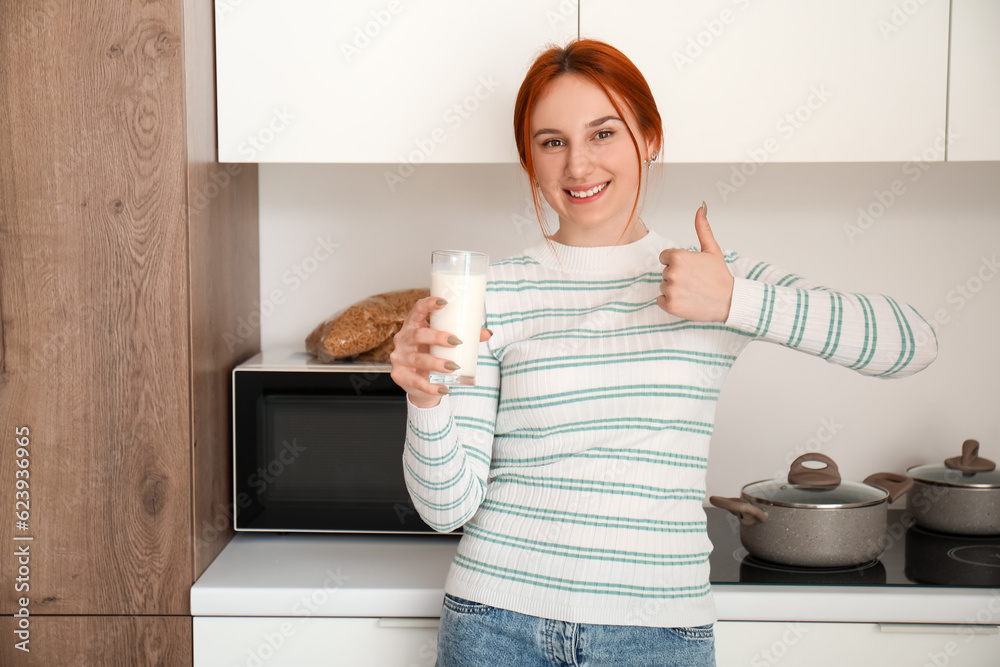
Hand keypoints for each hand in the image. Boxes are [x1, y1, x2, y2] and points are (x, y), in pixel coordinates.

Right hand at [389, 296, 491, 408]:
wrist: (418, 382)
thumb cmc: (431, 354)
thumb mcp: (444, 343)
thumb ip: (465, 336)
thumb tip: (488, 333)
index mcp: (413, 325)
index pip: (417, 310)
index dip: (428, 305)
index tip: (444, 302)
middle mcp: (403, 339)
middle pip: (418, 334)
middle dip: (437, 337)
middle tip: (456, 341)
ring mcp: (400, 357)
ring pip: (418, 359)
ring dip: (436, 363)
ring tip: (453, 366)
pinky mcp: (400, 375)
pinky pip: (417, 381)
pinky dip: (431, 386)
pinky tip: (444, 388)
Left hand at [657, 203, 734, 321]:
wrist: (729, 301)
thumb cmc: (720, 276)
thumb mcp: (712, 250)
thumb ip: (702, 229)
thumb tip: (701, 208)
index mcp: (678, 257)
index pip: (664, 257)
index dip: (676, 262)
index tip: (689, 268)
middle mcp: (672, 272)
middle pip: (664, 272)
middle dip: (677, 276)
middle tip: (694, 281)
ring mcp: (670, 290)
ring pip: (663, 287)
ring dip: (674, 290)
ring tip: (692, 291)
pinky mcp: (670, 305)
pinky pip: (661, 301)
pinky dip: (671, 303)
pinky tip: (686, 300)